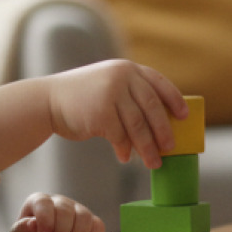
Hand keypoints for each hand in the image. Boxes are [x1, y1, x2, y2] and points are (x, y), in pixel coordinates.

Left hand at [9, 192, 104, 231]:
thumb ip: (21, 231)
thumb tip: (32, 223)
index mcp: (39, 201)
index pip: (44, 203)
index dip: (45, 219)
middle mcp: (60, 202)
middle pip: (66, 212)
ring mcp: (78, 211)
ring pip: (85, 219)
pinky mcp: (91, 223)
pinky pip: (98, 228)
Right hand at [44, 60, 186, 168]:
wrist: (47, 101)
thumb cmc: (83, 98)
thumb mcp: (108, 85)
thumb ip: (131, 95)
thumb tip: (160, 125)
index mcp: (127, 69)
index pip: (159, 83)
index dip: (174, 99)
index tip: (184, 116)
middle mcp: (121, 77)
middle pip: (152, 107)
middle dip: (163, 130)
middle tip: (171, 148)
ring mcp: (111, 94)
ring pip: (138, 125)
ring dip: (148, 147)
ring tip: (154, 163)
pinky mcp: (100, 113)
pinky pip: (120, 136)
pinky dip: (125, 149)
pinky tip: (126, 158)